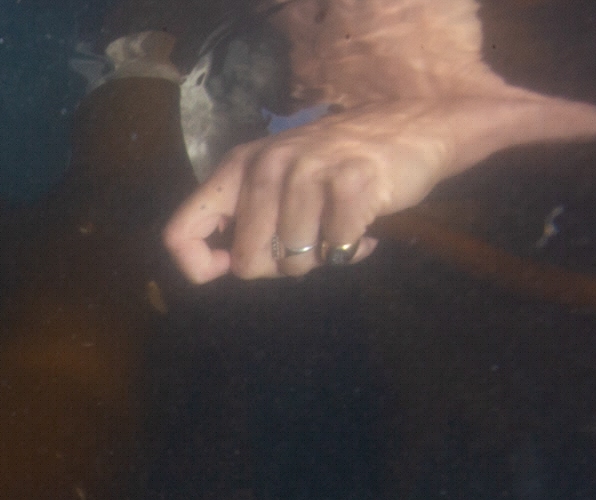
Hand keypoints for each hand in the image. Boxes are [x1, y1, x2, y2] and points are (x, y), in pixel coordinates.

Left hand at [164, 93, 595, 285]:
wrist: (415, 131)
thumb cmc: (336, 169)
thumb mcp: (277, 183)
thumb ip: (243, 219)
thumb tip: (218, 269)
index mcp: (237, 168)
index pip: (180, 233)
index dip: (198, 269)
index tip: (227, 272)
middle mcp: (265, 165)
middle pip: (246, 264)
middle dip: (279, 268)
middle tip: (308, 245)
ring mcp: (307, 170)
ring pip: (293, 262)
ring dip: (320, 259)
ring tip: (337, 231)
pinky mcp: (350, 182)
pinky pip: (336, 252)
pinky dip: (352, 253)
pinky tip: (364, 234)